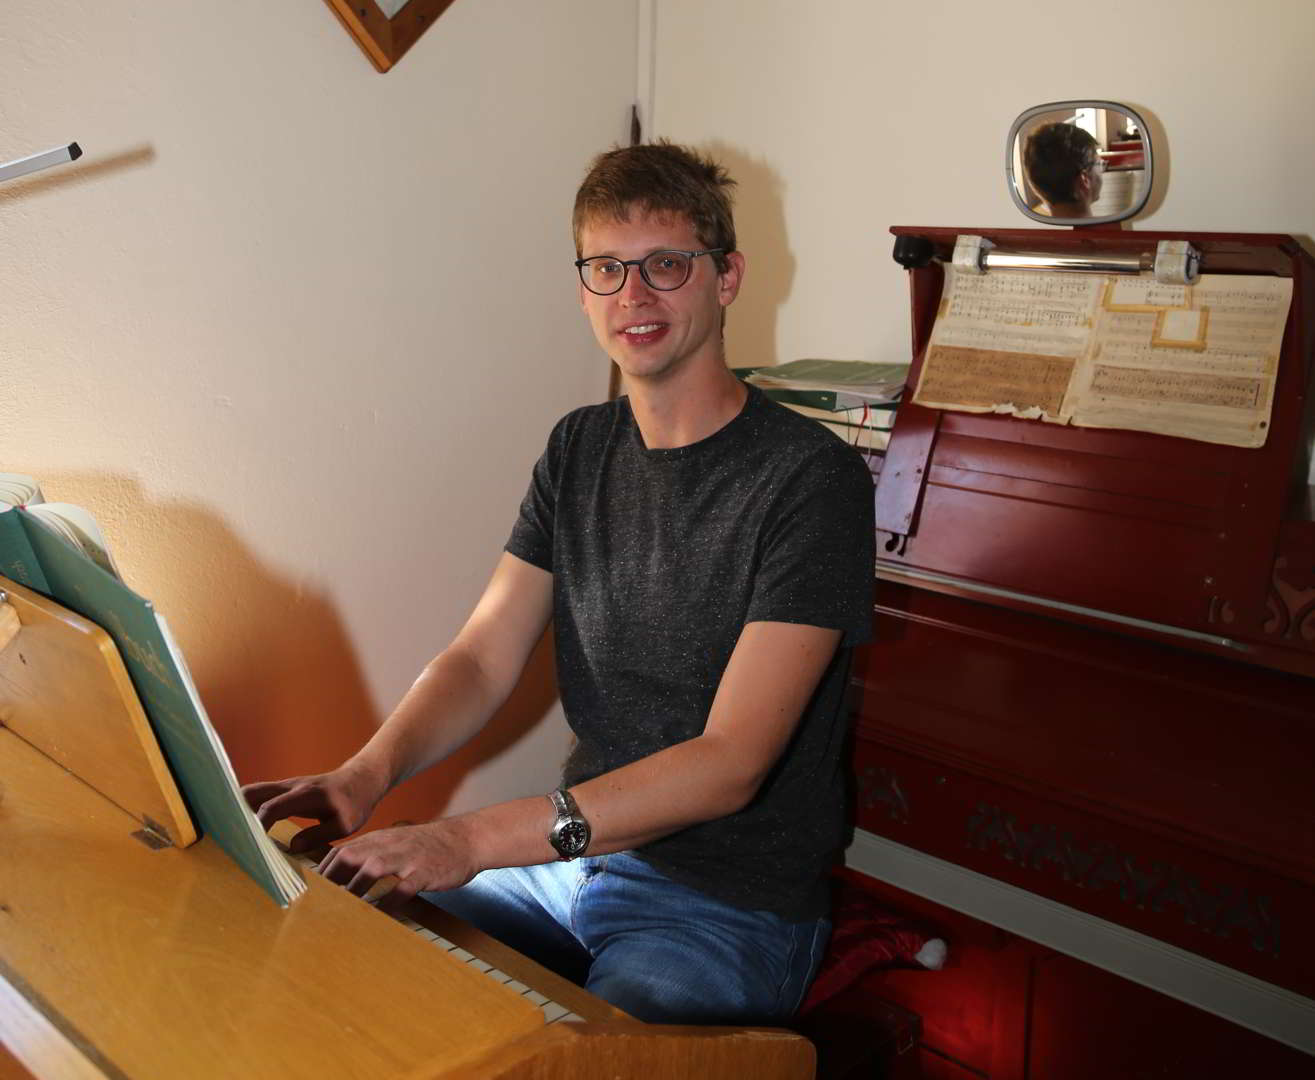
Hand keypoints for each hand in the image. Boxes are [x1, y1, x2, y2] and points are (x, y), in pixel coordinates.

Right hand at [241, 761, 386, 854]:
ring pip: (252, 792)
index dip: (258, 826)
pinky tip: (241, 827)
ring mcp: (286, 786)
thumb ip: (318, 836)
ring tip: (227, 833)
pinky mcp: (284, 790)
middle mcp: (291, 787)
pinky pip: (259, 796)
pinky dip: (246, 808)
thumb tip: (291, 849)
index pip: (272, 808)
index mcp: (306, 795)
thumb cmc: (355, 803)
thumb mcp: (345, 825)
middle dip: (235, 812)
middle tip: (224, 836)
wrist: (361, 781)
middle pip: (252, 793)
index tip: (250, 846)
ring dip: (237, 810)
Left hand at [318, 819, 478, 909]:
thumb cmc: (429, 846)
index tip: (309, 892)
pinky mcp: (423, 872)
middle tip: (317, 905)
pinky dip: (387, 904)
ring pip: (372, 871)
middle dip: (330, 881)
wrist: (466, 839)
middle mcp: (389, 846)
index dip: (322, 871)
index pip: (340, 851)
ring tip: (341, 914)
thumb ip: (373, 853)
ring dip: (354, 892)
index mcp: (379, 839)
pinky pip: (401, 890)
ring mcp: (406, 858)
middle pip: (350, 857)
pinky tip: (379, 918)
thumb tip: (346, 872)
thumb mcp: (397, 841)